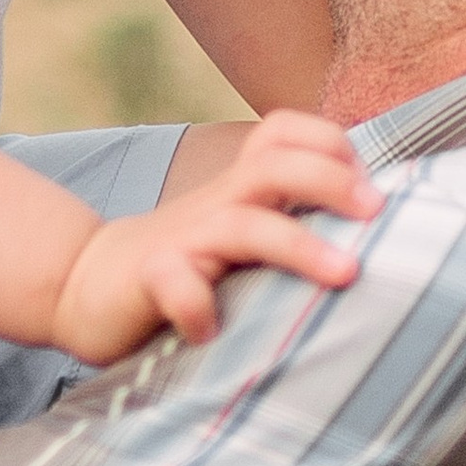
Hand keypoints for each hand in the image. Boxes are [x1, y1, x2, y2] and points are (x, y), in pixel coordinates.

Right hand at [49, 110, 378, 362]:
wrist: (84, 285)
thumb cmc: (183, 265)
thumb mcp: (239, 233)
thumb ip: (288, 224)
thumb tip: (382, 240)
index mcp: (239, 190)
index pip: (282, 133)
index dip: (330, 144)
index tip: (368, 186)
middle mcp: (216, 205)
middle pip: (274, 164)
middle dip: (331, 180)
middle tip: (376, 211)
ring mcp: (182, 241)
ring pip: (241, 225)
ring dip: (297, 245)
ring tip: (345, 274)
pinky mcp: (148, 282)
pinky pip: (173, 284)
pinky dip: (195, 305)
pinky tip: (212, 332)